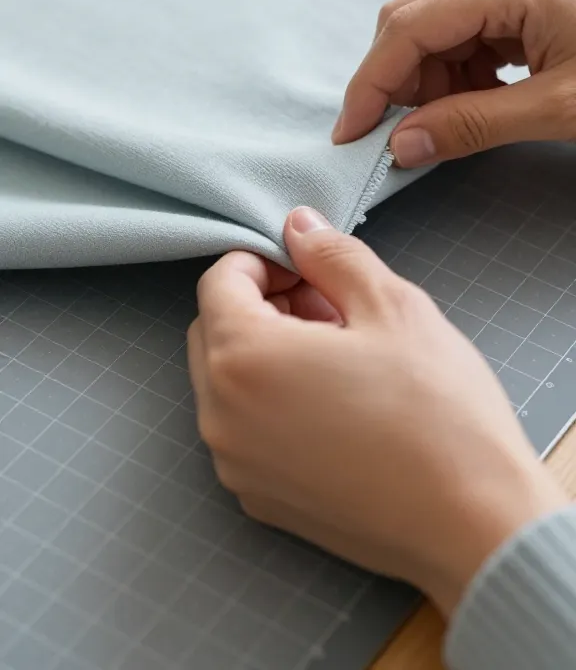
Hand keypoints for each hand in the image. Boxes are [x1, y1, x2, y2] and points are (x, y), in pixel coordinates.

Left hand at [189, 208, 565, 615]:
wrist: (473, 523)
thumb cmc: (436, 412)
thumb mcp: (392, 306)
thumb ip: (332, 257)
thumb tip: (297, 227)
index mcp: (243, 358)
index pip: (219, 282)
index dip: (264, 261)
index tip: (310, 268)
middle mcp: (221, 417)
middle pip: (214, 332)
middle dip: (262, 305)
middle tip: (330, 307)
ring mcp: (236, 466)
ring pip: (228, 383)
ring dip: (268, 354)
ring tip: (340, 355)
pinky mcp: (261, 500)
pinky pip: (246, 431)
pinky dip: (273, 403)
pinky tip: (337, 405)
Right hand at [332, 0, 575, 166]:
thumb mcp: (559, 108)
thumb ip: (475, 126)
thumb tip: (400, 147)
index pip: (409, 27)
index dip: (371, 84)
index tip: (349, 135)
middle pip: (414, 22)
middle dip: (395, 84)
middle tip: (393, 138)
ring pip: (436, 34)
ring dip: (429, 85)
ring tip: (449, 126)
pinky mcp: (523, 1)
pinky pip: (466, 39)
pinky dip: (458, 79)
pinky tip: (475, 107)